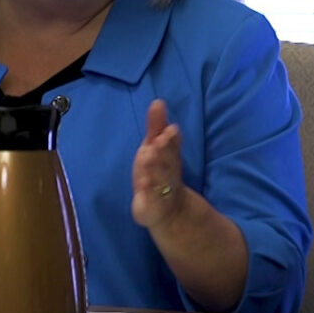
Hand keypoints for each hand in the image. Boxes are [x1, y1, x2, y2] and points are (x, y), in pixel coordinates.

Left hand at [131, 99, 184, 229]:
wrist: (171, 211)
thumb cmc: (160, 173)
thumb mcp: (156, 148)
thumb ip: (156, 127)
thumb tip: (158, 101)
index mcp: (169, 159)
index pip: (172, 148)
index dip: (171, 140)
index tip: (170, 129)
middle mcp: (168, 174)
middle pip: (167, 163)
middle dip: (163, 153)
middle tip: (158, 142)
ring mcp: (161, 191)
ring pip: (159, 180)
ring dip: (154, 169)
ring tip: (147, 157)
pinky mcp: (151, 206)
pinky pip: (149, 200)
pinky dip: (146, 193)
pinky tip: (141, 184)